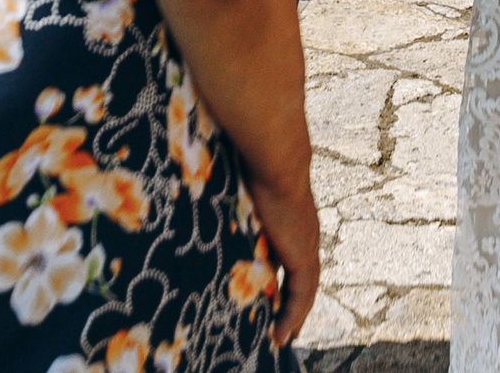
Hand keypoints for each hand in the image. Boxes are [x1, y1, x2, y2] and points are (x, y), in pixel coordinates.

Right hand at [244, 165, 320, 347]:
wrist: (274, 158)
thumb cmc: (250, 166)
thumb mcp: (238, 193)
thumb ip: (226, 206)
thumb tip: (192, 205)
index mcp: (290, 222)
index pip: (286, 259)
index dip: (278, 280)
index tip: (269, 298)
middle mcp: (303, 236)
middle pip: (297, 280)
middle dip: (288, 304)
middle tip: (278, 329)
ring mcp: (307, 245)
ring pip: (302, 291)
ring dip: (292, 316)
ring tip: (279, 339)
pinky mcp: (304, 255)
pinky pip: (301, 294)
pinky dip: (293, 315)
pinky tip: (283, 334)